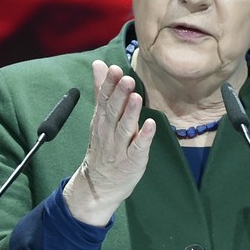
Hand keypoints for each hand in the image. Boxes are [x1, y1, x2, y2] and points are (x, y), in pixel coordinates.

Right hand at [63, 60, 155, 225]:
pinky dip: (144, 137)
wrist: (98, 185)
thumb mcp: (99, 117)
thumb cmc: (103, 145)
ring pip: (124, 128)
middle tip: (126, 79)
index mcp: (101, 120)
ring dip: (130, 113)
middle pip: (113, 111)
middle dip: (119, 95)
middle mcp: (108, 132)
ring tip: (136, 97)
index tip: (114, 69)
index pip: (104, 99)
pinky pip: (138, 148)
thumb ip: (102, 90)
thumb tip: (99, 64)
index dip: (109, 84)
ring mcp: (119, 147)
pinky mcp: (132, 161)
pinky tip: (151, 125)